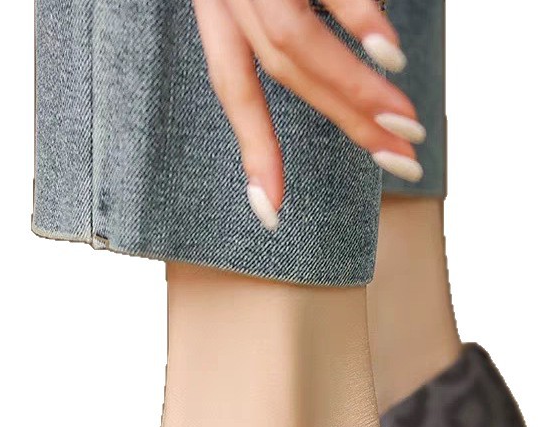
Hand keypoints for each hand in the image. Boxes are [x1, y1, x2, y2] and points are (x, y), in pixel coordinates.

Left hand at [191, 0, 424, 228]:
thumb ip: (288, 15)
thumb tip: (340, 62)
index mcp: (216, 3)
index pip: (234, 90)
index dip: (256, 152)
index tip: (271, 213)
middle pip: (284, 70)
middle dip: (346, 118)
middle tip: (400, 159)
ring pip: (296, 42)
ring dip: (355, 89)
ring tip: (402, 124)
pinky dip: (360, 16)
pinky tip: (389, 53)